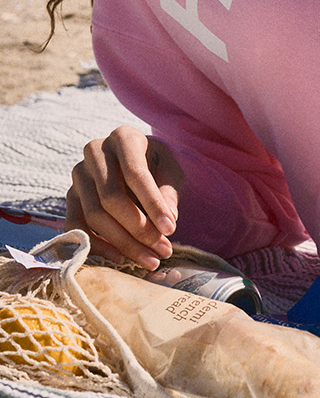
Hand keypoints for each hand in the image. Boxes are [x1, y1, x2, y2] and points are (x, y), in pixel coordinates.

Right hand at [66, 126, 182, 267]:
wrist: (132, 163)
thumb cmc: (155, 166)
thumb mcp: (170, 170)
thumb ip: (170, 191)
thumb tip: (168, 220)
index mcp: (123, 138)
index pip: (134, 173)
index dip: (152, 204)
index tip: (171, 229)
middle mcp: (95, 151)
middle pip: (111, 198)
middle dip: (139, 229)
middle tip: (163, 250)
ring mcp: (79, 174)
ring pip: (94, 215)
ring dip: (123, 243)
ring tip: (150, 259)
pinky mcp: (70, 195)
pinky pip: (76, 225)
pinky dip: (96, 246)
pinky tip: (120, 258)